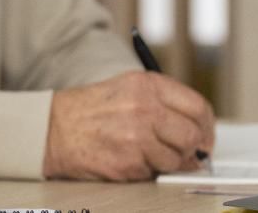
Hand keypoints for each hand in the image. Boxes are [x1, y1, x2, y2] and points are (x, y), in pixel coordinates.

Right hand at [42, 70, 215, 180]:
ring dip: (166, 161)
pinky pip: (154, 173)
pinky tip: (126, 157)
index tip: (204, 136)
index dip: (206, 126)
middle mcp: (144, 108)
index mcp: (146, 85)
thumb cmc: (88, 110)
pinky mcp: (128, 163)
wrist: (51, 129)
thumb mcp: (126, 89)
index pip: (198, 107)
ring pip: (176, 159)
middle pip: (192, 136)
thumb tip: (197, 130)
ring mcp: (136, 137)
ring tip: (143, 152)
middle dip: (191, 148)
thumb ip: (162, 103)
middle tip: (184, 152)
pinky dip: (145, 169)